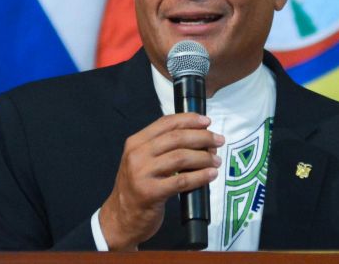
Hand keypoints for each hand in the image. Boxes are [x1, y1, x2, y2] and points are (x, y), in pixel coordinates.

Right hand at [98, 113, 222, 250]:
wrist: (120, 218)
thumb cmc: (136, 188)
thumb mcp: (141, 161)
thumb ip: (161, 148)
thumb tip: (198, 137)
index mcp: (135, 142)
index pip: (165, 123)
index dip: (189, 119)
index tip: (207, 121)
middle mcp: (137, 154)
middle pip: (176, 138)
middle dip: (202, 137)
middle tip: (218, 141)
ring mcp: (142, 173)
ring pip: (180, 157)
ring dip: (203, 157)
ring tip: (216, 160)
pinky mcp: (150, 193)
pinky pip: (182, 181)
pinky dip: (200, 176)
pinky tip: (210, 175)